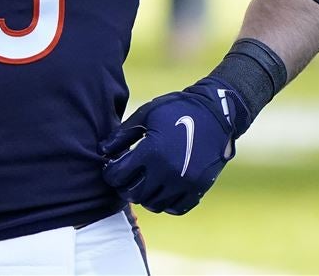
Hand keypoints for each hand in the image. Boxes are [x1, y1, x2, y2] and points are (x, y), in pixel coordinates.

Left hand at [100, 78, 250, 214]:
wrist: (216, 114)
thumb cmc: (177, 109)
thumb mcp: (146, 114)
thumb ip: (122, 135)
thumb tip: (102, 151)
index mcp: (152, 151)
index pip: (118, 176)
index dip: (110, 173)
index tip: (111, 168)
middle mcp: (168, 171)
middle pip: (134, 194)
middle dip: (125, 186)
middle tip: (126, 177)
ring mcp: (185, 183)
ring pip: (154, 204)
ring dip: (145, 196)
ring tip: (144, 181)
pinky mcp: (199, 188)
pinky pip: (176, 208)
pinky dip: (166, 202)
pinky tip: (162, 188)